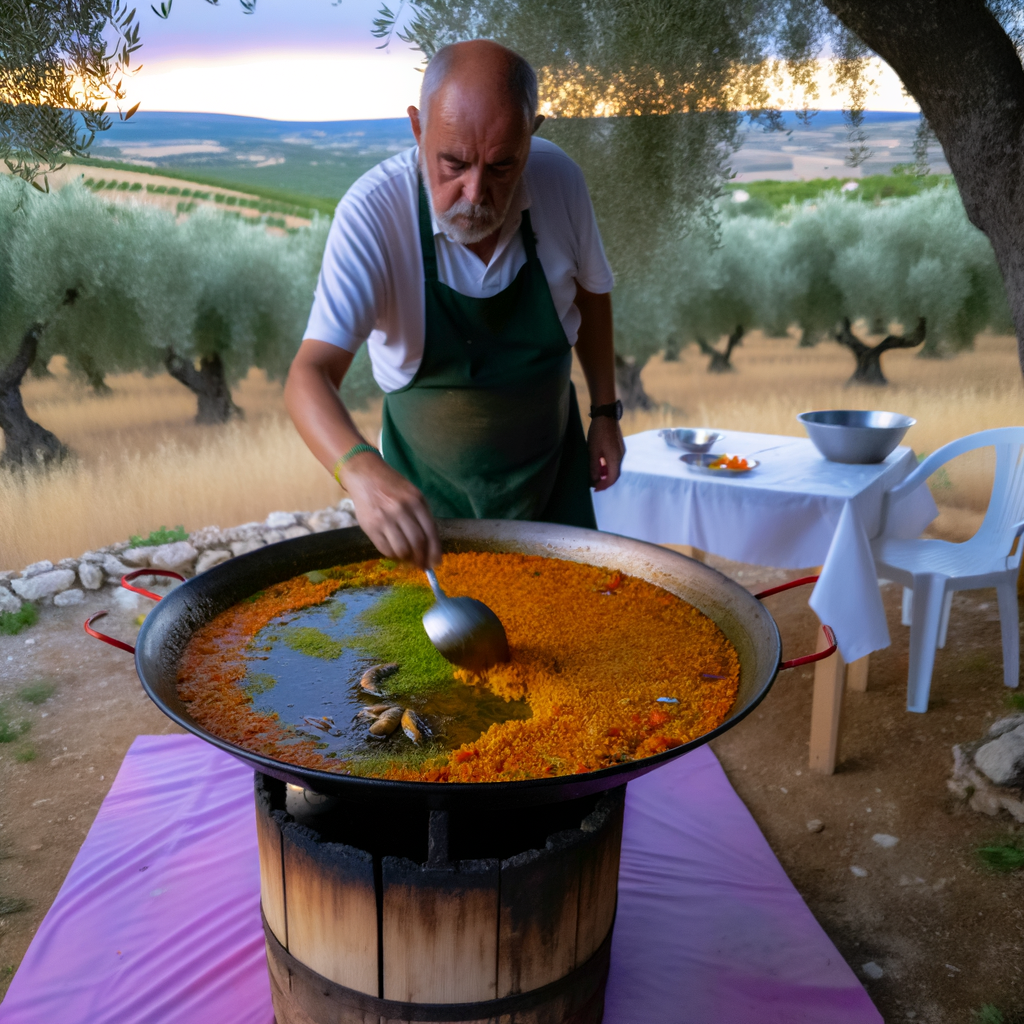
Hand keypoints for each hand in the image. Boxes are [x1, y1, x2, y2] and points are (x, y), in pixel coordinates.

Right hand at [340, 453, 441, 567]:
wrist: (364, 475)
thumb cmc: (392, 486)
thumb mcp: (413, 495)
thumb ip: (422, 516)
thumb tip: (429, 546)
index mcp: (416, 501)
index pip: (430, 532)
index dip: (434, 551)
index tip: (436, 562)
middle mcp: (401, 510)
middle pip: (417, 543)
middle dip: (421, 559)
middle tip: (422, 565)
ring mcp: (384, 519)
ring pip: (401, 549)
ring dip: (407, 559)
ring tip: (408, 560)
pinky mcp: (370, 527)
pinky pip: (385, 549)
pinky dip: (393, 555)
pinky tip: (395, 553)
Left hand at [587, 416, 624, 491]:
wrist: (606, 415)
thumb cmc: (598, 433)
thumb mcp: (593, 451)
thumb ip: (594, 467)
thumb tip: (594, 481)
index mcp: (615, 459)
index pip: (611, 479)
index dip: (603, 486)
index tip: (595, 489)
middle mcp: (621, 457)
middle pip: (614, 475)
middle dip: (605, 481)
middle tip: (595, 485)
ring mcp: (621, 451)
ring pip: (614, 468)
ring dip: (606, 474)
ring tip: (595, 475)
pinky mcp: (619, 447)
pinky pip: (615, 461)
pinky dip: (608, 466)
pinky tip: (600, 464)